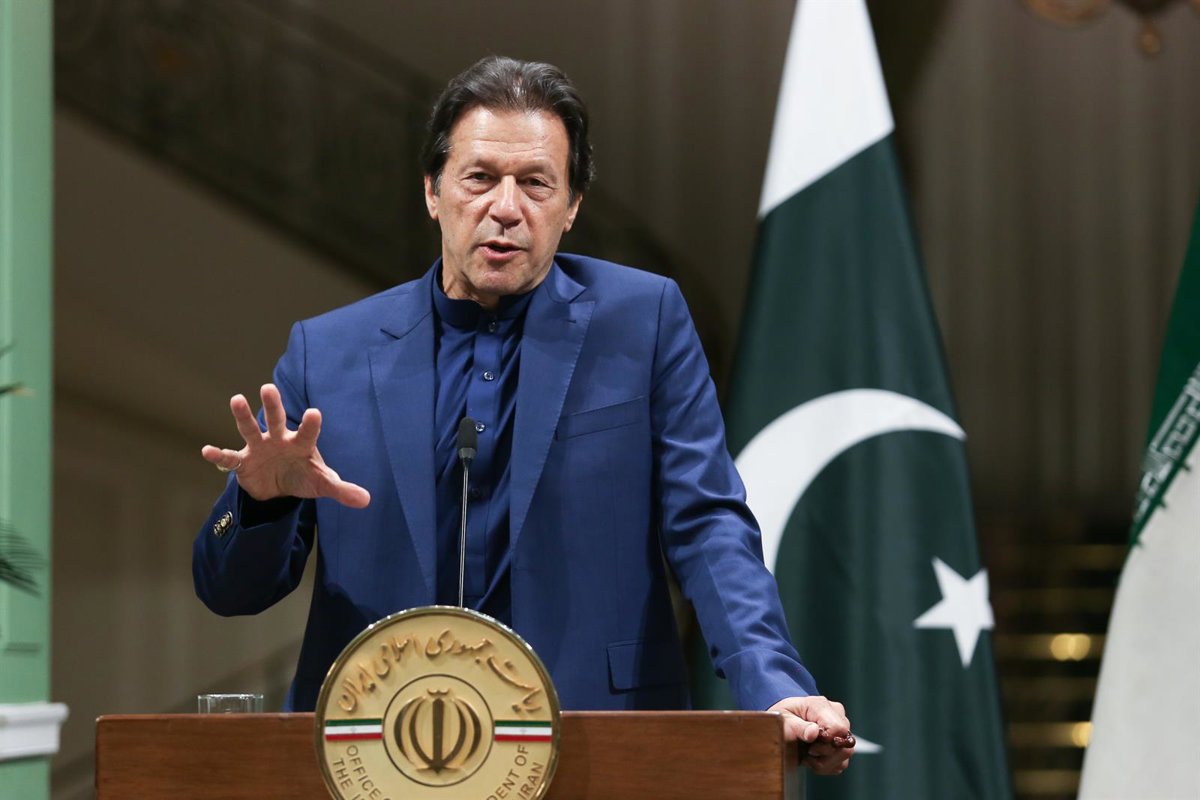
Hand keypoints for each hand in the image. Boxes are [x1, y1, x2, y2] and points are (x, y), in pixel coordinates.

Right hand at [201, 383, 370, 508]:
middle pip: (276, 420)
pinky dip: (219, 455)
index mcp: (301, 443)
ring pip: (250, 430)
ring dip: (243, 416)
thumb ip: (342, 490)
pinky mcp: (243, 462)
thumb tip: (366, 500)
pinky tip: (206, 451)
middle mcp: (279, 440)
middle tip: (268, 388)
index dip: (310, 424)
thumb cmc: (304, 476)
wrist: (279, 487)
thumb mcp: (322, 484)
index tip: (314, 413)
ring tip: (236, 399)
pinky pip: (230, 458)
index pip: (308, 432)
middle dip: (273, 406)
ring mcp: (260, 448)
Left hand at [767, 695, 854, 774]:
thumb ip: (798, 727)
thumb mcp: (783, 721)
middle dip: (825, 755)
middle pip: (845, 744)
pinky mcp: (841, 743)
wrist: (785, 721)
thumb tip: (814, 732)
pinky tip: (813, 759)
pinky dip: (826, 766)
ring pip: (845, 755)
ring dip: (824, 762)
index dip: (826, 743)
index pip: (838, 728)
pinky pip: (841, 762)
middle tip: (807, 753)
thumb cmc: (783, 718)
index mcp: (820, 705)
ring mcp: (840, 729)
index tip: (810, 747)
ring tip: (808, 756)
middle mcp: (835, 714)